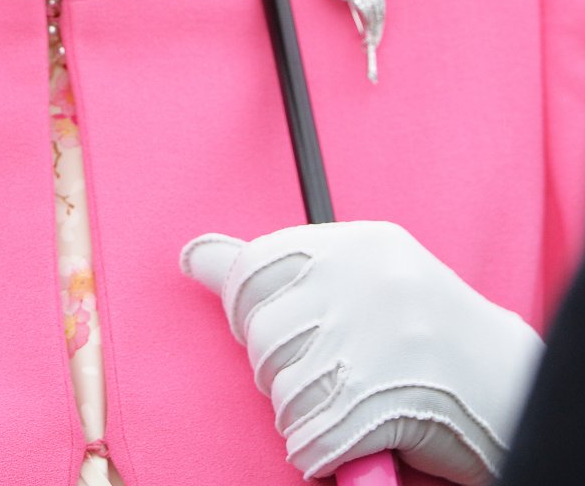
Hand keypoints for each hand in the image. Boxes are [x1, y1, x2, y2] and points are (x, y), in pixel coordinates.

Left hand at [180, 221, 542, 483]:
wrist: (505, 384)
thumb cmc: (418, 327)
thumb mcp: (358, 271)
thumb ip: (278, 265)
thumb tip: (193, 255)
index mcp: (357, 244)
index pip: (253, 268)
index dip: (248, 308)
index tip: (269, 325)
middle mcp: (366, 283)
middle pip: (262, 335)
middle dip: (277, 367)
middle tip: (321, 372)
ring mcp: (377, 341)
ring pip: (280, 390)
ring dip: (300, 413)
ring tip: (341, 402)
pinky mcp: (382, 402)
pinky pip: (306, 439)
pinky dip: (317, 453)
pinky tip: (347, 438)